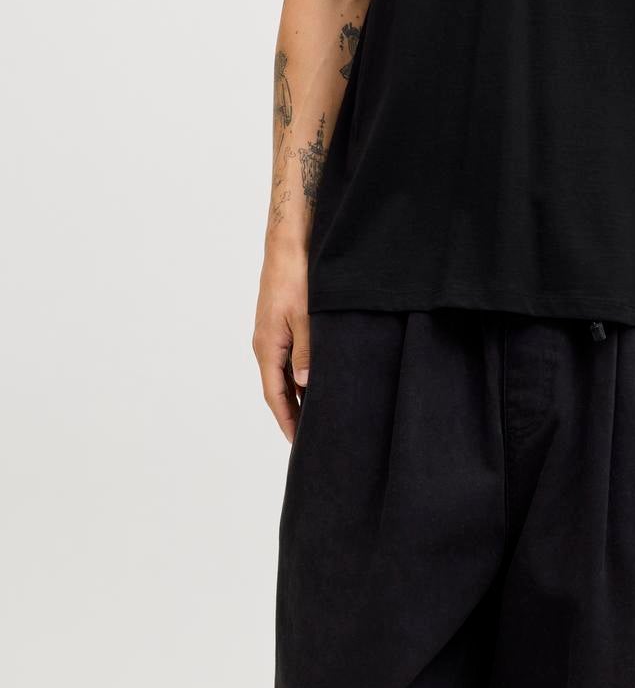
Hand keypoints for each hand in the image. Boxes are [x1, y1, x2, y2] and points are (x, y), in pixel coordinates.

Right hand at [251, 243, 309, 442]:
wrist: (288, 245)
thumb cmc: (295, 277)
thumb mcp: (305, 317)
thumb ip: (306, 352)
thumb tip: (304, 384)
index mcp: (267, 346)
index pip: (275, 394)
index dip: (287, 419)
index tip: (297, 443)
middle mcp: (266, 344)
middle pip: (277, 388)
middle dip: (292, 412)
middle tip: (310, 436)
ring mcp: (271, 333)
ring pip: (283, 372)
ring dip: (296, 393)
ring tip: (316, 413)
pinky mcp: (280, 323)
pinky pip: (287, 356)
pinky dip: (298, 373)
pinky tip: (314, 377)